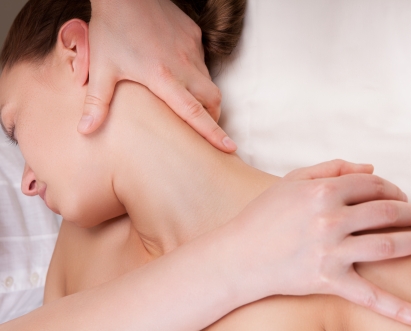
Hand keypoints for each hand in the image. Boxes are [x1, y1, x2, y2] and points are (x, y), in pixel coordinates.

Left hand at [82, 0, 235, 151]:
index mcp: (162, 77)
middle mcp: (183, 65)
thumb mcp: (101, 68)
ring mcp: (191, 49)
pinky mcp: (194, 36)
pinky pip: (202, 61)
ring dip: (204, 96)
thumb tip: (85, 131)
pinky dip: (196, 73)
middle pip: (212, 99)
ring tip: (189, 101)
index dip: (212, 133)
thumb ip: (97, 103)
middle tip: (205, 127)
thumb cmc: (110, 30)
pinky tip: (179, 71)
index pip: (194, 112)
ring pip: (209, 81)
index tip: (228, 147)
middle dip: (213, 117)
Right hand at [227, 160, 410, 328]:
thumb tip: (369, 167)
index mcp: (322, 191)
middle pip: (386, 212)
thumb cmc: (262, 216)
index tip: (399, 195)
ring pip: (388, 245)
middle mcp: (330, 219)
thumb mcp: (291, 182)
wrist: (238, 255)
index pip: (370, 184)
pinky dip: (399, 309)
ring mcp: (331, 251)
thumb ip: (329, 169)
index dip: (391, 188)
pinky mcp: (329, 280)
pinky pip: (370, 296)